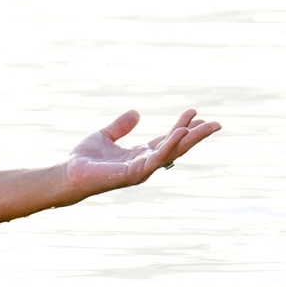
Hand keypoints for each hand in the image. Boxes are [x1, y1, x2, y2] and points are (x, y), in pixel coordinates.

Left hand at [63, 109, 220, 200]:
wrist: (69, 174)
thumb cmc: (84, 159)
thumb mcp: (105, 136)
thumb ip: (121, 126)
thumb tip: (136, 113)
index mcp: (140, 155)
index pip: (167, 141)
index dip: (182, 128)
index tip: (195, 113)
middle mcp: (144, 164)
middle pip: (176, 148)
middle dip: (196, 136)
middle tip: (216, 124)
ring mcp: (141, 170)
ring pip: (172, 153)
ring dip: (189, 139)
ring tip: (204, 125)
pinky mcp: (135, 173)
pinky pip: (157, 158)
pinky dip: (170, 145)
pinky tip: (180, 132)